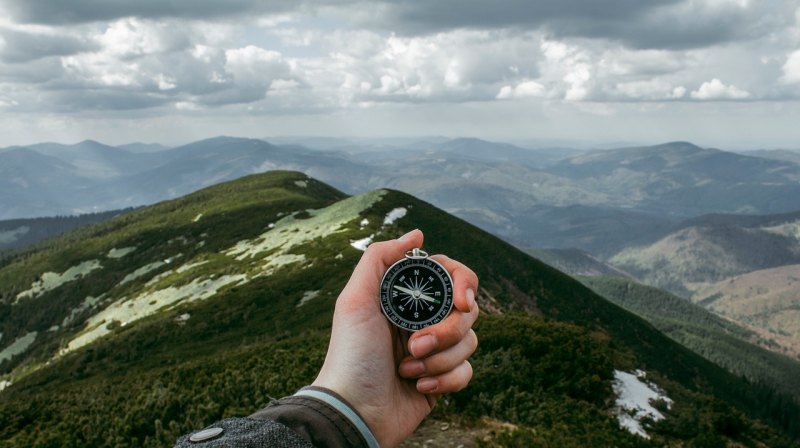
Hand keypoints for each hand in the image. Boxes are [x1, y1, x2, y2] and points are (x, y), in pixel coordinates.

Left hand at [312, 229, 479, 446]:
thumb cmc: (351, 354)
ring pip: (470, 342)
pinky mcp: (442, 379)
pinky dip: (446, 380)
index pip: (451, 277)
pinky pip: (467, 371)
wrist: (354, 410)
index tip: (462, 302)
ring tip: (407, 369)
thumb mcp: (355, 300)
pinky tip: (419, 387)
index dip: (464, 285)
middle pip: (467, 311)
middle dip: (445, 331)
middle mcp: (423, 320)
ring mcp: (435, 350)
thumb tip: (418, 234)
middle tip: (415, 345)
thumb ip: (380, 258)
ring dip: (439, 359)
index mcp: (406, 298)